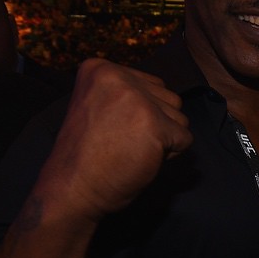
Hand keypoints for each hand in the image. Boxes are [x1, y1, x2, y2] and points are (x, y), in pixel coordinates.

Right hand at [35, 58, 192, 221]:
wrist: (72, 189)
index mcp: (100, 68)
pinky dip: (171, 154)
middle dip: (156, 124)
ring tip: (132, 149)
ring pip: (180, 117)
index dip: (142, 113)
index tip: (113, 128)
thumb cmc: (88, 154)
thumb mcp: (99, 105)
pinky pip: (185, 139)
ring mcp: (138, 100)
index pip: (152, 85)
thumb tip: (164, 96)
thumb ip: (128, 93)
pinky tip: (142, 159)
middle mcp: (119, 77)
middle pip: (169, 98)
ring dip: (164, 138)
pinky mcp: (154, 125)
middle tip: (123, 142)